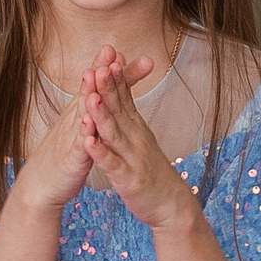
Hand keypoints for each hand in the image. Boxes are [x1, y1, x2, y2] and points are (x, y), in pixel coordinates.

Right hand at [8, 52, 134, 219]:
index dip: (106, 67)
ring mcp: (72, 139)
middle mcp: (74, 121)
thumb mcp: (83, 127)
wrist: (41, 186)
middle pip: (89, 92)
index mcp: (80, 113)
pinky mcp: (71, 160)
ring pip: (82, 113)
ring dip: (89, 94)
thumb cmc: (65, 153)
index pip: (96, 86)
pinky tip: (88, 121)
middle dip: (99, 71)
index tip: (119, 47)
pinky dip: (84, 133)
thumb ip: (96, 106)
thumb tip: (105, 85)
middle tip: (110, 50)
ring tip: (96, 75)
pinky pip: (79, 145)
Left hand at [80, 46, 199, 234]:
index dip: (117, 77)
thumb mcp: (141, 140)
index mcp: (137, 128)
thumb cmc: (152, 172)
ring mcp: (133, 158)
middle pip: (120, 109)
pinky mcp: (128, 178)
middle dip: (109, 87)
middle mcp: (136, 138)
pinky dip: (100, 152)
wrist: (171, 204)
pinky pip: (111, 163)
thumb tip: (121, 94)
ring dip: (102, 114)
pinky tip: (89, 141)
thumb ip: (129, 118)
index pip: (126, 97)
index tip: (109, 55)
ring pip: (115, 133)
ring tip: (91, 96)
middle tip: (101, 64)